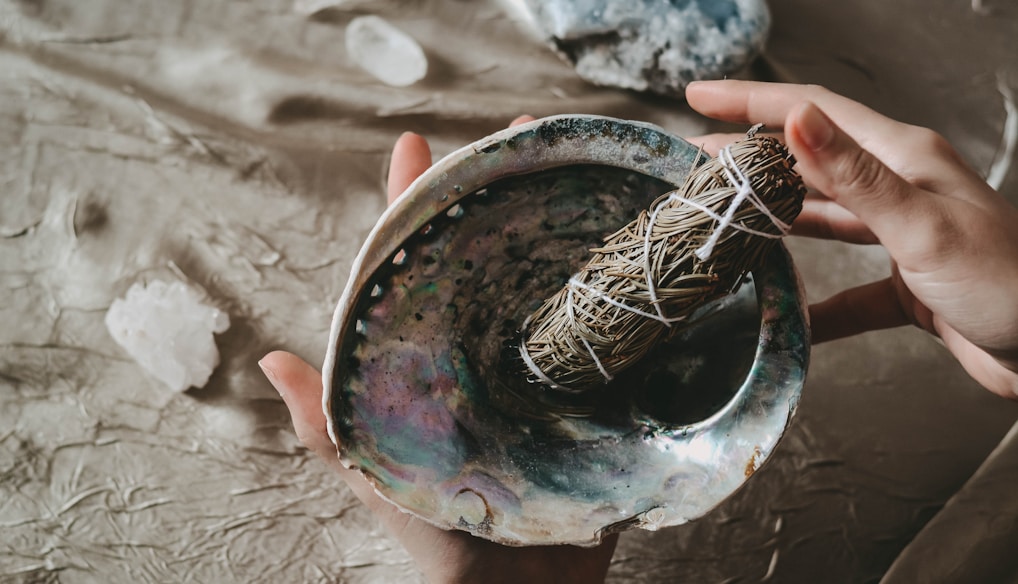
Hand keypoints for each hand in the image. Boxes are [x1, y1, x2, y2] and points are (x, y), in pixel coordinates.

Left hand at [259, 115, 617, 583]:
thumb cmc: (444, 541)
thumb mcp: (379, 477)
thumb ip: (329, 427)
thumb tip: (271, 361)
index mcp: (438, 362)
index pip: (420, 269)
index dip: (413, 206)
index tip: (413, 145)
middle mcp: (493, 355)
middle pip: (492, 257)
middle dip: (498, 191)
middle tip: (513, 135)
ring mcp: (548, 371)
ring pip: (551, 281)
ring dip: (558, 219)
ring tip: (567, 162)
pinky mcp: (599, 396)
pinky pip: (608, 334)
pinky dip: (617, 286)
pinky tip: (628, 243)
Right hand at [686, 80, 1017, 398]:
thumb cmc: (1006, 282)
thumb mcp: (920, 223)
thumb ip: (853, 175)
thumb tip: (794, 118)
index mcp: (903, 158)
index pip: (813, 112)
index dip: (752, 99)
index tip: (698, 97)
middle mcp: (899, 189)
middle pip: (809, 161)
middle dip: (750, 156)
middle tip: (692, 158)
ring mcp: (902, 236)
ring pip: (823, 218)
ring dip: (773, 216)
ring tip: (722, 214)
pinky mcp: (907, 284)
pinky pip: (847, 291)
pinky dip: (816, 305)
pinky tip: (788, 317)